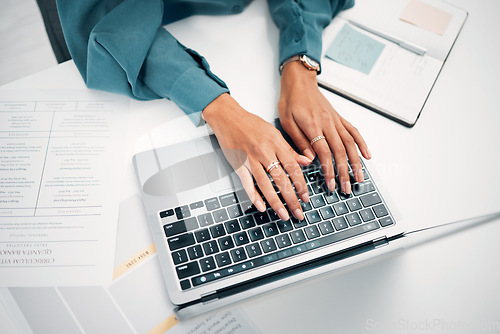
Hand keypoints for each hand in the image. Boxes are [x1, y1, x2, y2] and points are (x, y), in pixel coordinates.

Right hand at [203, 93, 311, 220]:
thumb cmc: (251, 124)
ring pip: (265, 184)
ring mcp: (250, 158)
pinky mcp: (237, 164)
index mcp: (276, 142)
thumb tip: (306, 161)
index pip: (293, 167)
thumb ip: (290, 149)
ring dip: (276, 202)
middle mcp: (264, 151)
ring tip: (284, 214)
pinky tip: (261, 206)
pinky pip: (246, 183)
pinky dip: (253, 196)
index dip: (301, 184)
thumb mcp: (274, 133)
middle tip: (298, 212)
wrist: (228, 116)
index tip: (306, 197)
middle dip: (292, 198)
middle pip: (281, 179)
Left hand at [279, 61, 370, 194]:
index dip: (329, 170)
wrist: (299, 81)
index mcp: (313, 126)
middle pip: (340, 151)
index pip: (324, 153)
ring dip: (356, 162)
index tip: (331, 184)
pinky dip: (362, 143)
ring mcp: (335, 120)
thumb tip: (310, 159)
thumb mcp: (286, 121)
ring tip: (359, 178)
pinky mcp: (338, 118)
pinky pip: (353, 131)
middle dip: (345, 172)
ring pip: (350, 143)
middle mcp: (328, 123)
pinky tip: (367, 155)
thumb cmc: (290, 100)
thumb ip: (299, 141)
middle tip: (346, 188)